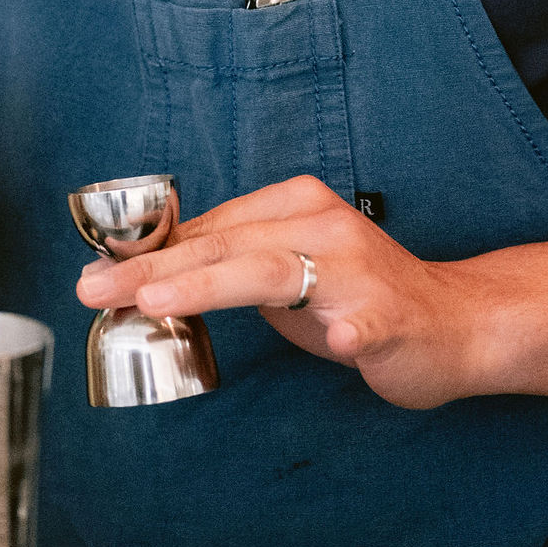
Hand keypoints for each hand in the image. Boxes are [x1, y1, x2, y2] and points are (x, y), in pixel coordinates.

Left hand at [76, 174, 491, 411]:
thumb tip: (146, 275)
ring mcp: (358, 271)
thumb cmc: (358, 294)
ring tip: (157, 300)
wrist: (455, 322)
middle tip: (95, 289)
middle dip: (152, 269)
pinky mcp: (392, 316)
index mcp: (292, 207)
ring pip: (274, 270)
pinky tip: (341, 339)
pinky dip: (353, 328)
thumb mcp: (283, 269)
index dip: (145, 254)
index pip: (206, 230)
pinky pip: (369, 320)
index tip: (93, 274)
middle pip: (223, 246)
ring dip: (210, 286)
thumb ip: (226, 266)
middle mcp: (321, 227)